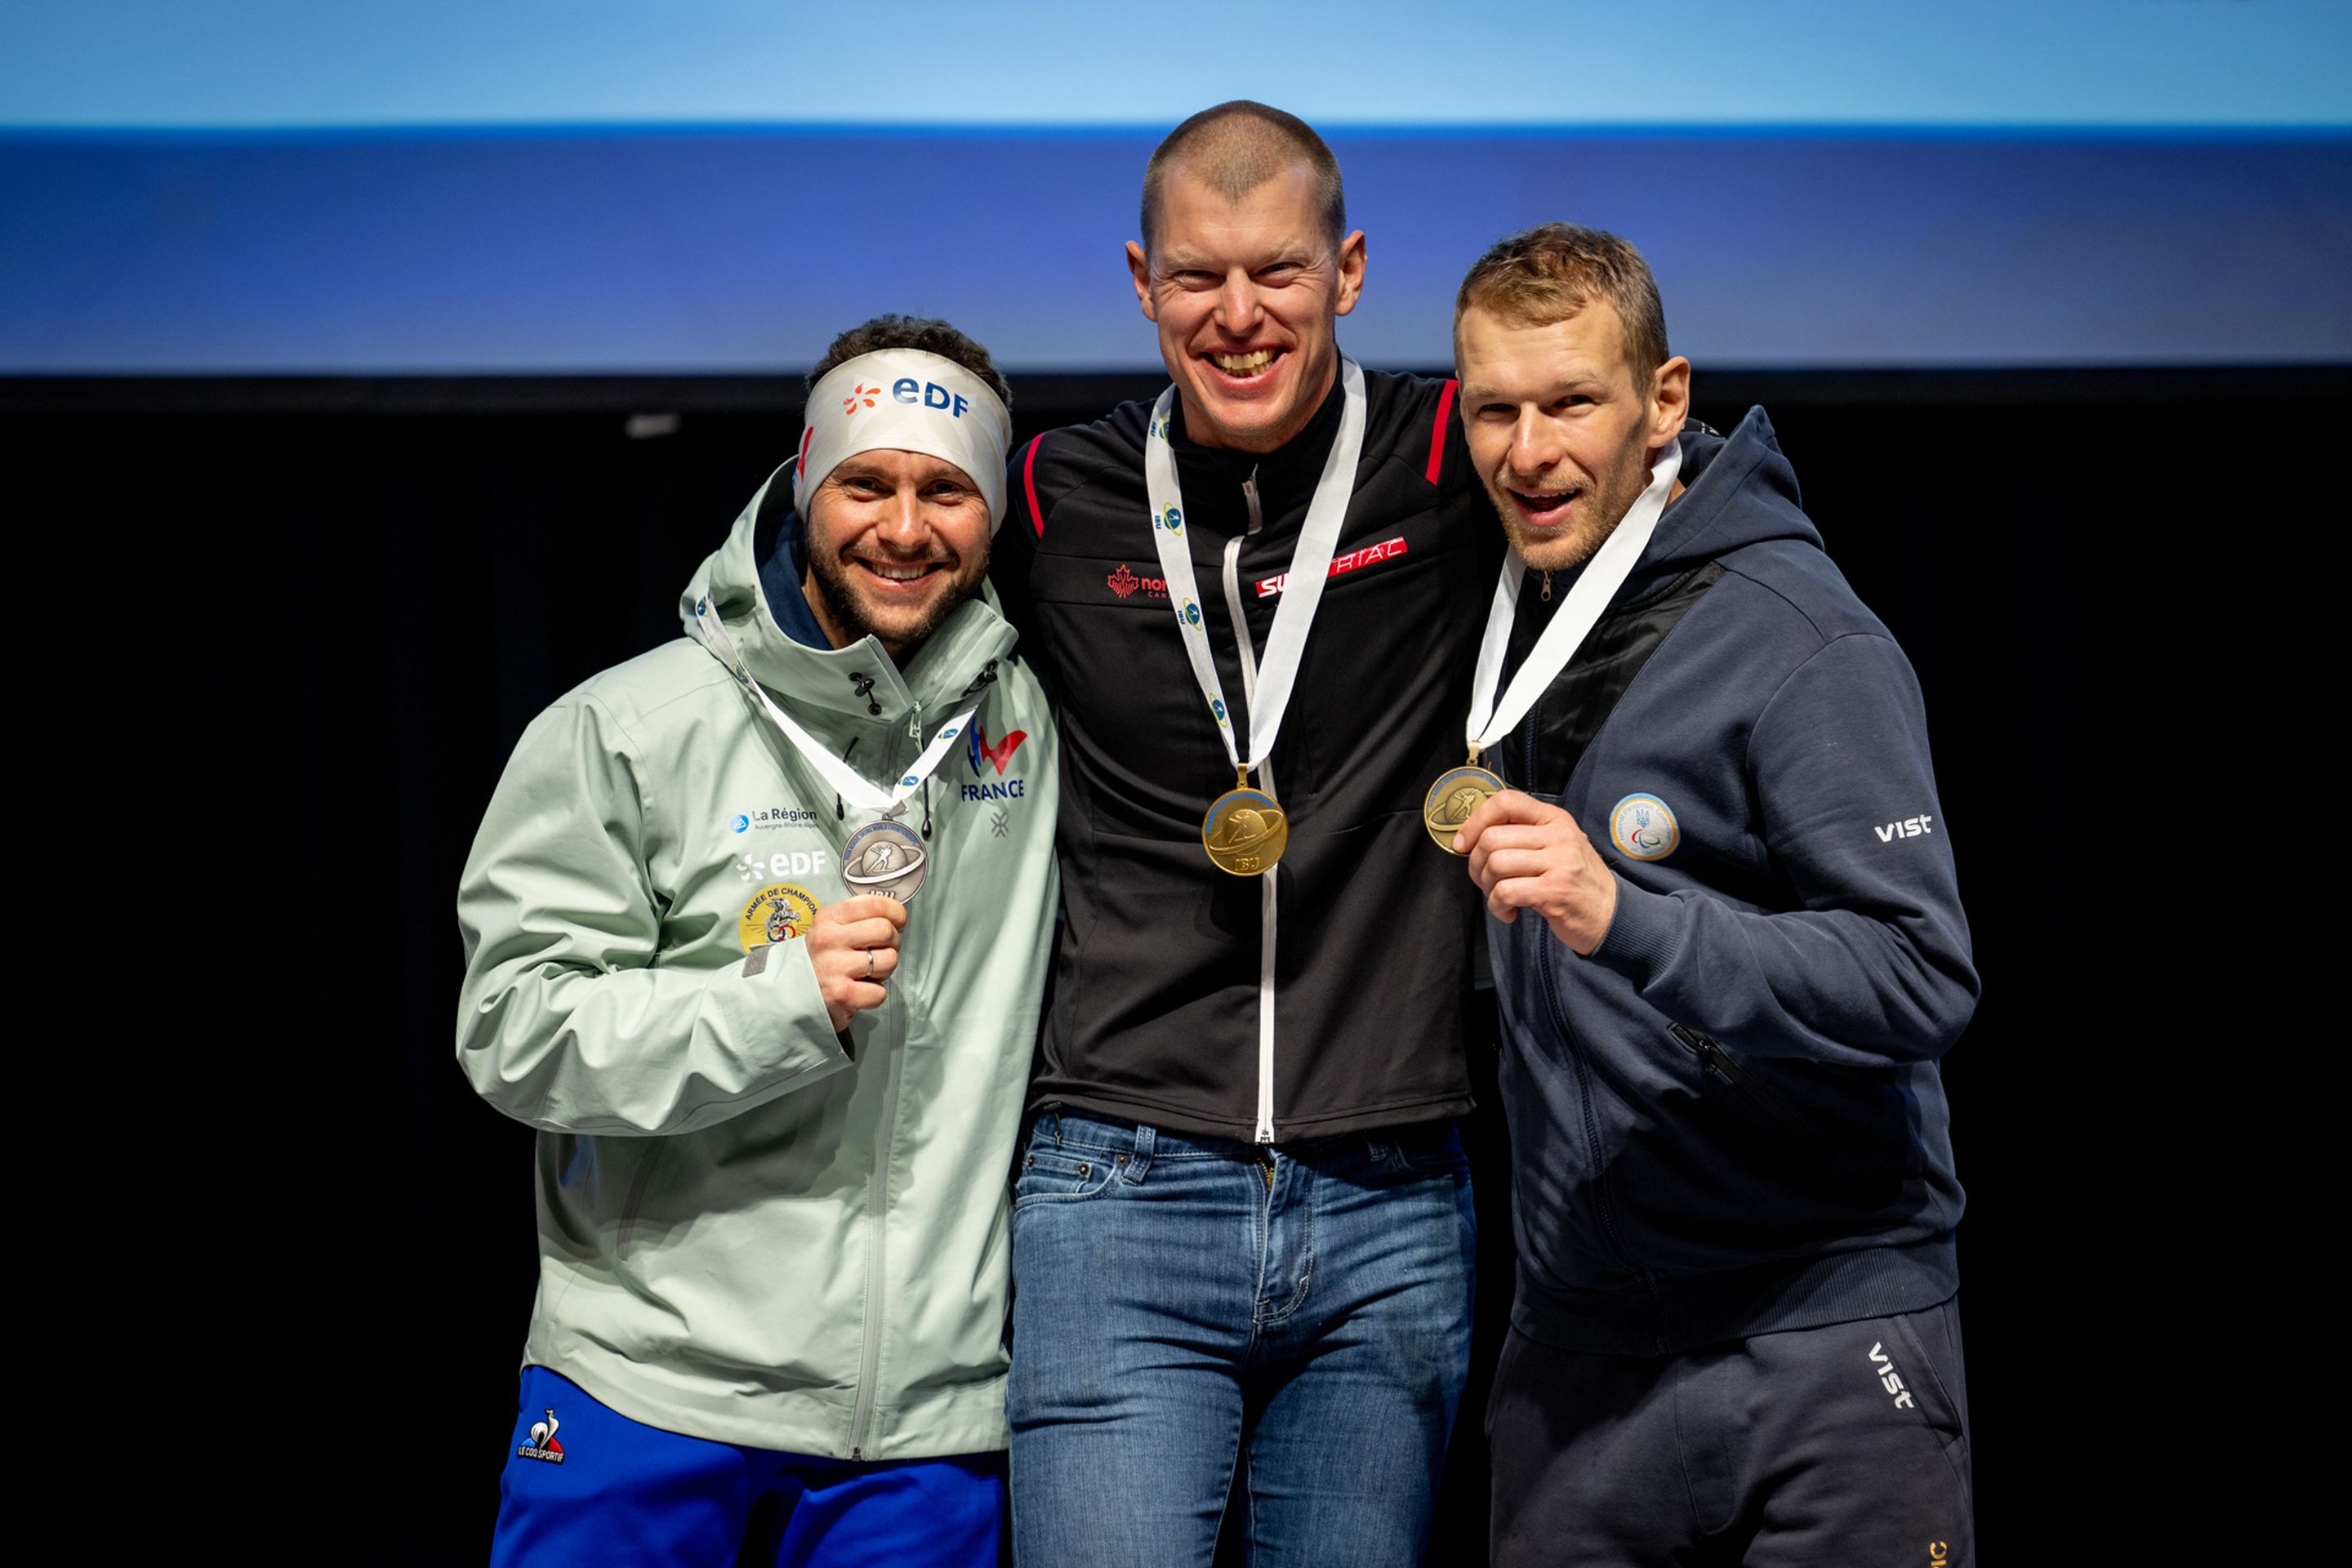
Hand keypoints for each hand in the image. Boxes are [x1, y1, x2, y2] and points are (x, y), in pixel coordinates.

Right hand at [804, 896, 907, 1031]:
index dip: (896, 913)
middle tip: (880, 952)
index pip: (874, 904)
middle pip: (886, 930)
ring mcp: (834, 966)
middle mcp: (829, 939)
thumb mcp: (829, 929)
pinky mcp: (841, 994)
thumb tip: (896, 914)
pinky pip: (880, 992)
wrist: (791, 996)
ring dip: (884, 970)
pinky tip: (860, 990)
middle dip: (892, 943)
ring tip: (867, 973)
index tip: (898, 921)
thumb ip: (857, 919)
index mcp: (828, 919)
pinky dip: (875, 994)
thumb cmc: (819, 961)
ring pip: (889, 960)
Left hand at [1454, 790, 1617, 955]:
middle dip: (1476, 864)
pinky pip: (1506, 892)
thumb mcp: (1557, 845)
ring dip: (1487, 887)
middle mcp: (1558, 835)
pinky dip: (1497, 906)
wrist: (1612, 914)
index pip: (1505, 802)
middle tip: (1485, 881)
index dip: (1475, 821)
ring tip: (1500, 898)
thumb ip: (1524, 835)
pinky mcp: (1554, 891)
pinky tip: (1509, 912)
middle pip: (1492, 838)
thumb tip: (1475, 836)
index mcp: (1554, 819)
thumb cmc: (1576, 881)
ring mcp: (1558, 862)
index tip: (1463, 843)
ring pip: (1496, 864)